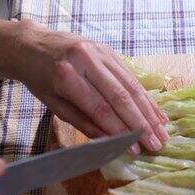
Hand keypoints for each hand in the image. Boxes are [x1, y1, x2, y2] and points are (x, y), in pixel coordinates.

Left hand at [9, 20, 167, 153]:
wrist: (33, 44)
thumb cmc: (40, 78)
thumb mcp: (53, 104)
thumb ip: (82, 122)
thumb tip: (108, 142)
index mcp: (66, 75)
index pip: (100, 108)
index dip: (119, 130)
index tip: (134, 149)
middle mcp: (86, 60)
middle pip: (120, 96)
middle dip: (141, 123)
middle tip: (155, 144)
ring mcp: (101, 52)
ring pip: (131, 85)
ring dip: (149, 112)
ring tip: (162, 132)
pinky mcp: (110, 51)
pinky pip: (132, 76)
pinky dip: (146, 97)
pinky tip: (158, 113)